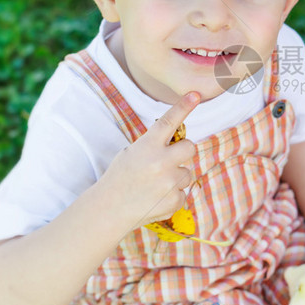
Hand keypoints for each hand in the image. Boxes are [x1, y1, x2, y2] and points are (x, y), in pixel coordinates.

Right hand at [101, 91, 199, 229]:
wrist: (109, 209)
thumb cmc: (120, 177)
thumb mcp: (132, 153)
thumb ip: (154, 145)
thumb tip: (177, 142)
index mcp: (148, 146)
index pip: (169, 121)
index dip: (184, 106)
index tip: (196, 94)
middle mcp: (161, 162)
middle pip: (190, 147)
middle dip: (183, 152)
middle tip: (168, 160)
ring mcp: (169, 182)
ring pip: (187, 173)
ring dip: (176, 177)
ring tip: (155, 185)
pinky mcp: (175, 200)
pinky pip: (183, 192)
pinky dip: (172, 195)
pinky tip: (155, 198)